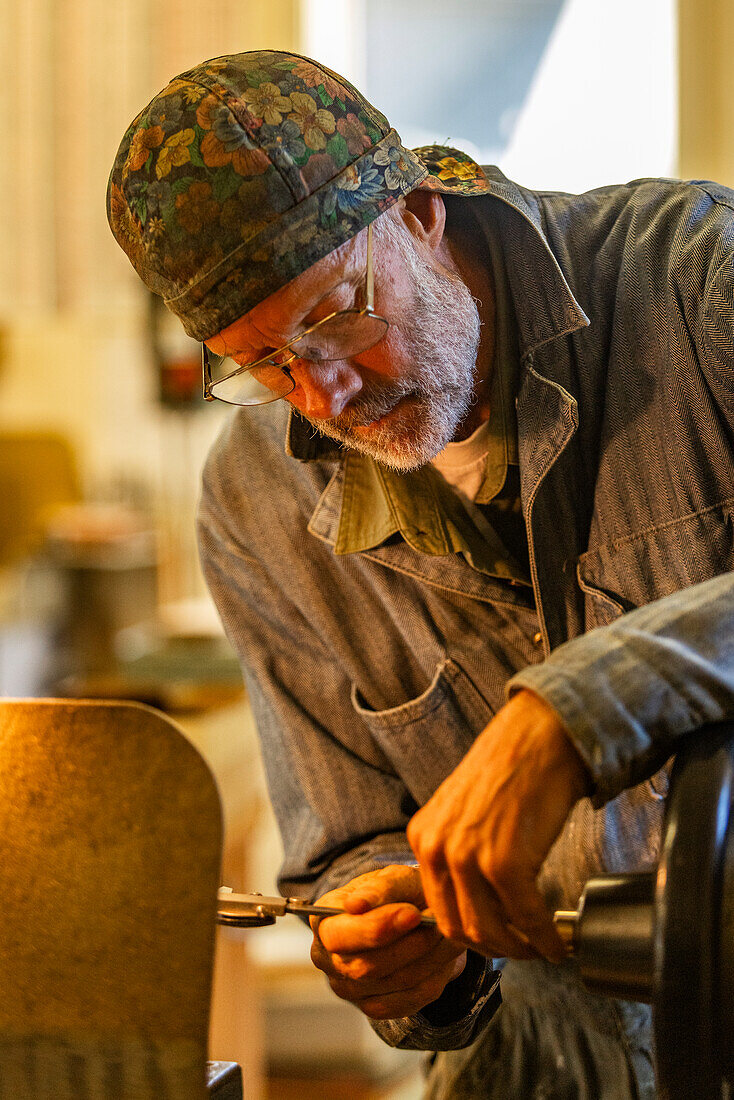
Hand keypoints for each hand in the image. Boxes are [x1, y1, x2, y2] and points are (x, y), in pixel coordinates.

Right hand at [309, 864, 466, 1019]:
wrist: (417, 914)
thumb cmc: (400, 891)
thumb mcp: (394, 878)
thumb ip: (378, 889)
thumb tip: (354, 905)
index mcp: (323, 920)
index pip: (338, 936)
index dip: (376, 928)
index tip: (413, 913)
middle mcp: (327, 958)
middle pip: (365, 967)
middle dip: (410, 945)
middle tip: (440, 924)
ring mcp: (348, 988)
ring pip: (394, 984)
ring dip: (430, 958)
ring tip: (449, 932)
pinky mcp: (374, 1007)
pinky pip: (409, 1000)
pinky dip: (434, 977)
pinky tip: (445, 954)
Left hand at [406, 689, 591, 962]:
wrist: (541, 736)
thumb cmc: (511, 770)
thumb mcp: (463, 810)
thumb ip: (457, 849)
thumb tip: (475, 899)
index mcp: (422, 837)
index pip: (437, 908)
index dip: (470, 933)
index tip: (497, 939)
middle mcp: (437, 848)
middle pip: (459, 928)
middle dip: (494, 948)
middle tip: (522, 951)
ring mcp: (468, 857)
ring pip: (490, 932)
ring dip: (519, 950)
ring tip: (543, 949)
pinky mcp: (505, 863)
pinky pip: (526, 918)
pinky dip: (545, 939)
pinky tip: (558, 942)